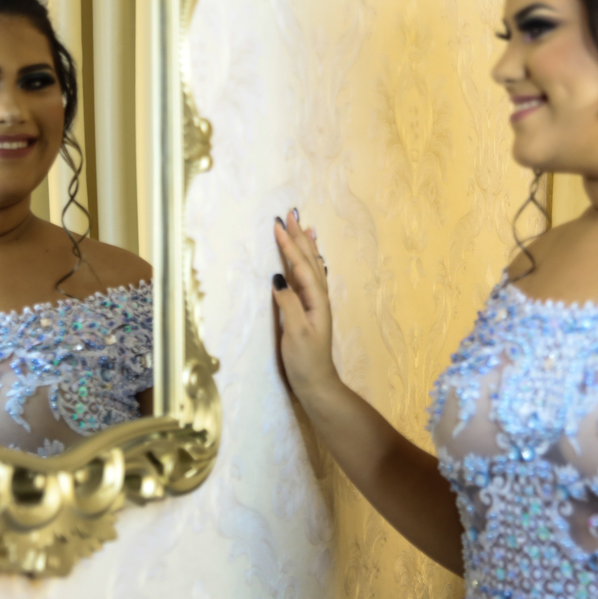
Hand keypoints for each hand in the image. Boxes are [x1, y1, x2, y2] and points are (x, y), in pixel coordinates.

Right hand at [272, 209, 337, 399]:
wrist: (316, 383)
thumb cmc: (305, 360)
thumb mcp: (294, 333)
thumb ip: (288, 304)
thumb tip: (278, 279)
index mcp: (315, 300)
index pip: (301, 266)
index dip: (290, 246)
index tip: (278, 225)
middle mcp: (318, 298)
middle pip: (310, 261)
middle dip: (300, 237)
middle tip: (292, 215)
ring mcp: (315, 304)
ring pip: (311, 267)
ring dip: (307, 246)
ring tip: (306, 227)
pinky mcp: (308, 311)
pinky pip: (309, 278)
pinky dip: (307, 263)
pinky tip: (308, 260)